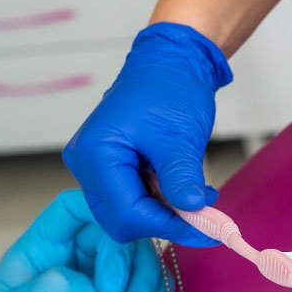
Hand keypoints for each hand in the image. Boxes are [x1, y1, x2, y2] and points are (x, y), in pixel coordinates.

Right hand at [63, 22, 232, 244]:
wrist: (170, 64)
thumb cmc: (171, 89)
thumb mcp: (181, 137)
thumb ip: (183, 179)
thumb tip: (194, 213)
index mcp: (96, 154)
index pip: (127, 214)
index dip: (168, 225)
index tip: (206, 227)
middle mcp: (86, 163)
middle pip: (122, 220)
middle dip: (166, 222)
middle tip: (205, 216)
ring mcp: (95, 166)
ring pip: (128, 213)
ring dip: (166, 213)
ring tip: (198, 196)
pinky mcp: (109, 168)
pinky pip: (131, 198)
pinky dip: (161, 201)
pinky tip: (184, 189)